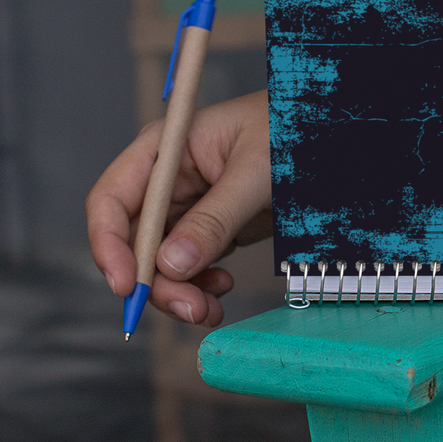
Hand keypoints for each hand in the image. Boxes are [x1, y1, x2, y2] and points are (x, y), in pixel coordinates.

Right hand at [87, 90, 272, 326]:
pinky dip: (199, 285)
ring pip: (161, 261)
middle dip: (154, 281)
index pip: (111, 200)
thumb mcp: (255, 172)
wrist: (334, 138)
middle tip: (190, 309)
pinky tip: (220, 290)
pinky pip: (190, 265)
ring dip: (178, 292)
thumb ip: (215, 218)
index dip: (109, 245)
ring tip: (210, 309)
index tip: (125, 286)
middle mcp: (168, 180)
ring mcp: (190, 206)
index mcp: (164, 150)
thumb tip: (171, 265)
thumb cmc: (293, 131)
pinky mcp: (213, 227)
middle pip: (134, 241)